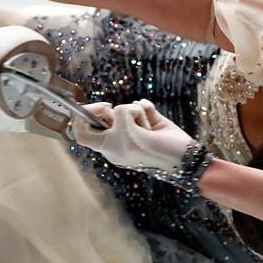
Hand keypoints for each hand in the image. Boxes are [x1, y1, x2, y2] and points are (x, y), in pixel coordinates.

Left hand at [71, 99, 195, 173]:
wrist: (180, 157)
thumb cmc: (150, 152)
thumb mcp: (126, 135)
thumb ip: (118, 115)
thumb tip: (125, 107)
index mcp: (106, 146)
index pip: (82, 131)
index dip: (85, 116)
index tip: (99, 107)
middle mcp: (117, 137)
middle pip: (105, 115)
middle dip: (116, 113)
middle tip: (127, 122)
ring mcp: (132, 128)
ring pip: (126, 108)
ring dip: (136, 114)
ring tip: (146, 129)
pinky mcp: (148, 121)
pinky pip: (142, 106)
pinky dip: (146, 109)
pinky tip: (150, 116)